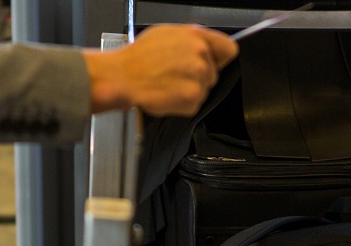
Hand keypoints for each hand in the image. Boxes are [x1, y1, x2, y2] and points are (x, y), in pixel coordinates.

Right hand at [84, 25, 238, 116]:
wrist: (122, 77)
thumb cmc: (138, 58)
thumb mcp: (167, 34)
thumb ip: (190, 40)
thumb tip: (204, 48)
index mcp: (196, 36)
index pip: (228, 49)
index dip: (219, 59)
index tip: (213, 64)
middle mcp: (201, 55)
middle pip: (213, 74)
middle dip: (197, 78)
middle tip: (175, 76)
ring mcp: (198, 77)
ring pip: (203, 90)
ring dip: (188, 92)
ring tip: (167, 84)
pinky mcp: (192, 98)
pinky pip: (194, 105)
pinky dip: (181, 105)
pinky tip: (166, 94)